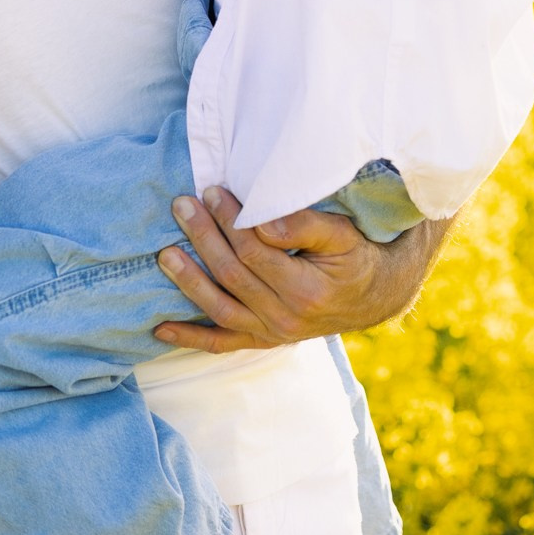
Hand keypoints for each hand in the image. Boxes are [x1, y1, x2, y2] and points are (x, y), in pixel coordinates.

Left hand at [152, 189, 447, 352]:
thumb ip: (303, 226)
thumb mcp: (341, 234)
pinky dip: (190, 337)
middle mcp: (287, 319)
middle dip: (204, 237)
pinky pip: (221, 343)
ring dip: (188, 281)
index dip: (231, 221)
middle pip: (233, 275)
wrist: (374, 295)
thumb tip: (262, 223)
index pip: (255, 253)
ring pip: (220, 308)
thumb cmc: (355, 255)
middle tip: (182, 205)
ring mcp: (272, 333)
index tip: (213, 191)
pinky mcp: (262, 340)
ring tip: (164, 254)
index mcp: (307, 291)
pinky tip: (159, 328)